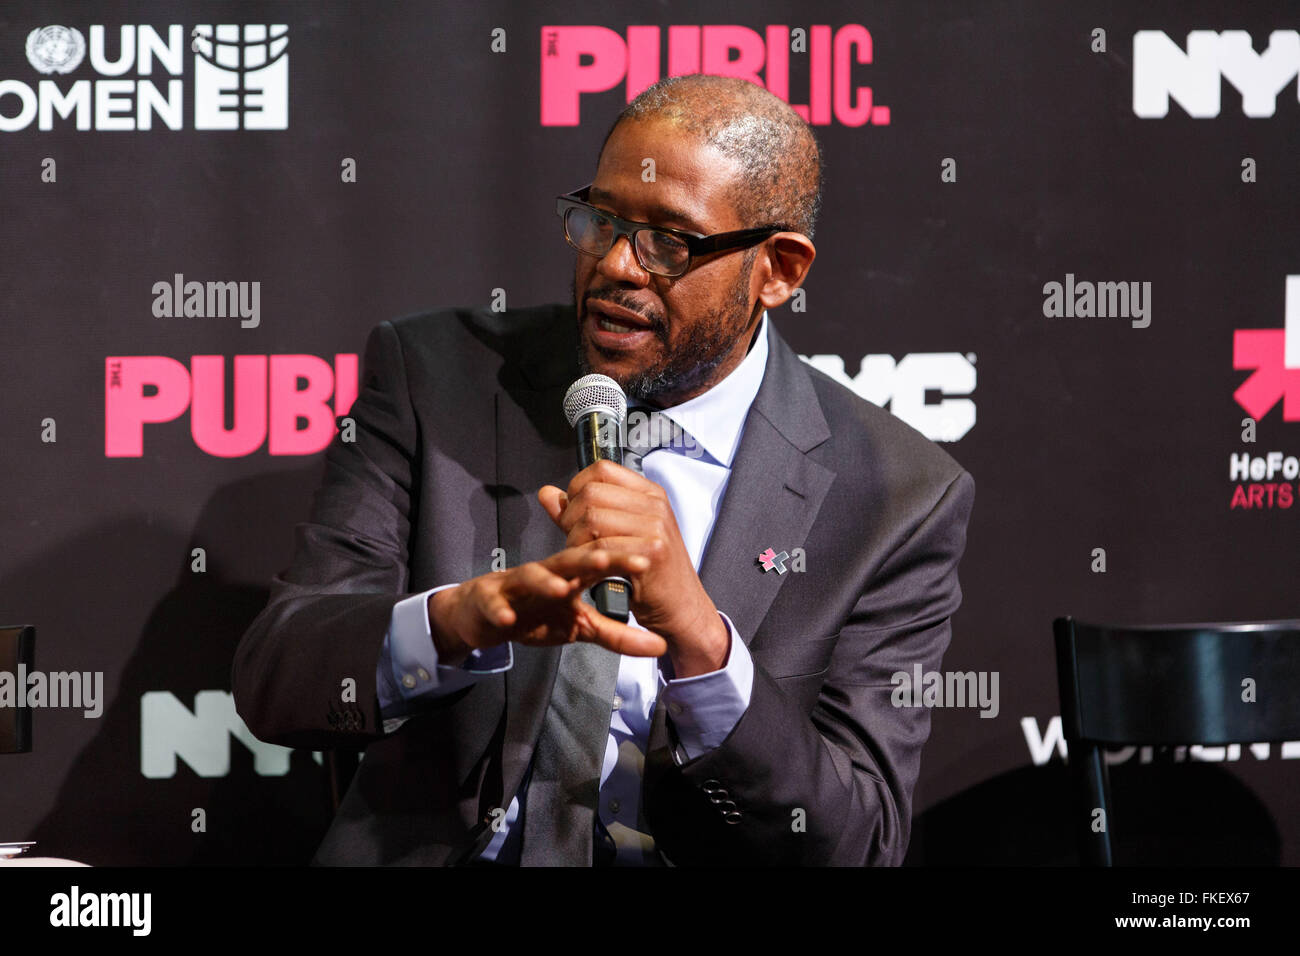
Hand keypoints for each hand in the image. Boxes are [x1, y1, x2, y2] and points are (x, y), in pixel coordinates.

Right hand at [428, 546, 667, 663]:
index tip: (648, 559)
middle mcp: (545, 572)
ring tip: (560, 588)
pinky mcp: (488, 599)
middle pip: (568, 561)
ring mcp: (515, 584)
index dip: (621, 560)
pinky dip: (498, 609)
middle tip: (608, 559)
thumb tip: (660, 645)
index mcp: (570, 576)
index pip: (599, 562)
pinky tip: (506, 619)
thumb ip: (618, 634)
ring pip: (529, 576)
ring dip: (544, 580)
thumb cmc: (536, 612)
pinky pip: (493, 603)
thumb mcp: (580, 626)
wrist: (484, 612)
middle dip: (587, 558)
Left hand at [538, 459, 728, 677]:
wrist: (682, 610)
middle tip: (575, 543)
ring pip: (592, 520)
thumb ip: (580, 512)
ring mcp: (656, 526)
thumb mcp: (618, 535)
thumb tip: (547, 493)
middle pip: (591, 494)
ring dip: (576, 543)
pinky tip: (591, 572)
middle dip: (570, 520)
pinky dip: (587, 562)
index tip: (574, 513)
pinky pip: (602, 548)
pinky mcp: (652, 551)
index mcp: (649, 493)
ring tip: (583, 559)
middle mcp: (655, 505)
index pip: (601, 469)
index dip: (577, 489)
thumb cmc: (651, 575)